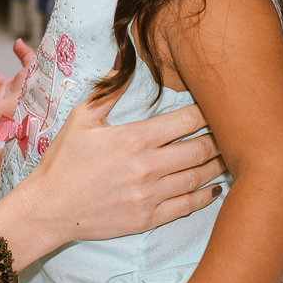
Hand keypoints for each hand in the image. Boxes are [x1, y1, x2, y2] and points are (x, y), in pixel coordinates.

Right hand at [21, 96, 224, 245]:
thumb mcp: (80, 119)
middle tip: (232, 132)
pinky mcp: (148, 218)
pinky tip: (214, 188)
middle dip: (221, 139)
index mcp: (133, 139)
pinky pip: (187, 206)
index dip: (206, 112)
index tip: (216, 106)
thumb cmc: (63, 162)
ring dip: (218, 166)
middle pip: (200, 149)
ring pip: (198, 177)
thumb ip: (108, 92)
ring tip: (229, 156)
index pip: (184, 120)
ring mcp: (150, 195)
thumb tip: (125, 64)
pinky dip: (206, 196)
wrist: (49, 208)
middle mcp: (147, 167)